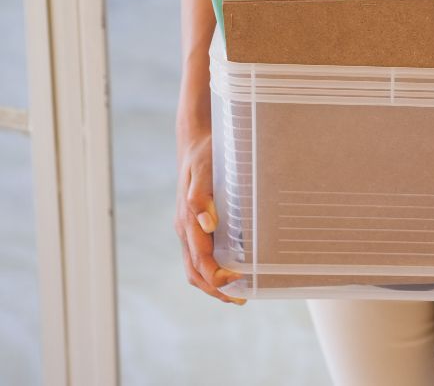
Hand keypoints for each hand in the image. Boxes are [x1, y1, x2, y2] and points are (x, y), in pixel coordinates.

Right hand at [175, 127, 245, 303]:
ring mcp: (187, 228)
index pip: (199, 260)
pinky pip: (198, 255)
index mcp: (187, 220)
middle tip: (241, 298)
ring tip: (236, 294)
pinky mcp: (193, 225)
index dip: (216, 277)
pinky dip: (210, 271)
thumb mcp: (205, 170)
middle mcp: (185, 228)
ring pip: (194, 267)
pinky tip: (228, 272)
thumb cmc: (204, 155)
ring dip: (212, 284)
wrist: (195, 142)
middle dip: (215, 289)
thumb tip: (206, 225)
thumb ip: (202, 196)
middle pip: (195, 271)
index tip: (237, 282)